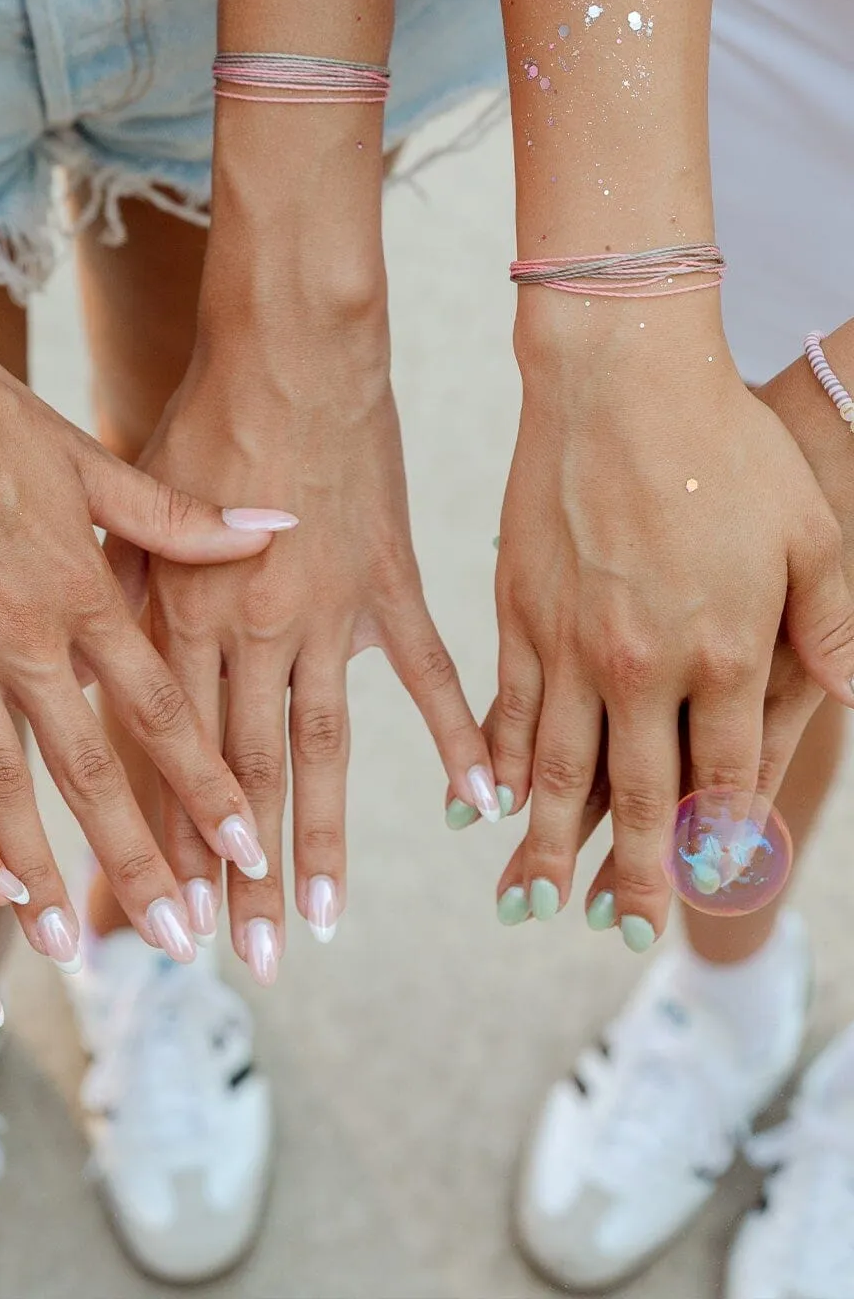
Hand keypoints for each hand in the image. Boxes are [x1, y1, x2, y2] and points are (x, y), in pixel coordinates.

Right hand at [0, 345, 288, 963]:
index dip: (209, 785)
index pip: (164, 709)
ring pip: (2, 780)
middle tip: (182, 940)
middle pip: (94, 767)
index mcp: (85, 590)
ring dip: (40, 867)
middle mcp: (25, 634)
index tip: (249, 856)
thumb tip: (277, 531)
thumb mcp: (91, 458)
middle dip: (143, 860)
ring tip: (67, 944)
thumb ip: (180, 518)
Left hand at [108, 326, 488, 979]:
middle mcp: (246, 629)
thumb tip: (79, 664)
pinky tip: (476, 803)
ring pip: (320, 747)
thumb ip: (117, 591)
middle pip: (238, 772)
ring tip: (323, 922)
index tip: (160, 914)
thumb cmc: (195, 419)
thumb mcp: (124, 503)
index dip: (160, 837)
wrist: (288, 349)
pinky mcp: (389, 583)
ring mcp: (324, 612)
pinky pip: (424, 672)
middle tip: (244, 959)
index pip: (162, 752)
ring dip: (320, 839)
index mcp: (175, 614)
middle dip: (236, 873)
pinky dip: (454, 735)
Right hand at [486, 308, 853, 942]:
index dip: (721, 846)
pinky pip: (509, 712)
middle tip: (620, 931)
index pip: (728, 779)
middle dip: (633, 875)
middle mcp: (641, 667)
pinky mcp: (518, 615)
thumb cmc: (724, 448)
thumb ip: (831, 630)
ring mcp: (570, 645)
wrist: (614, 382)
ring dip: (551, 844)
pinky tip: (494, 802)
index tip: (707, 895)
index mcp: (725, 654)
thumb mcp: (812, 535)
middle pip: (640, 797)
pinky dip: (501, 767)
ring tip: (534, 903)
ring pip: (559, 771)